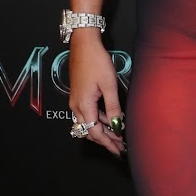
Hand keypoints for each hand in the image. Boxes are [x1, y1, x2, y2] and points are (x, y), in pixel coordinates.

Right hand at [68, 30, 125, 156]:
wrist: (83, 44)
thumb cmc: (96, 61)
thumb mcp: (109, 85)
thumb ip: (113, 108)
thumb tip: (117, 126)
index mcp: (83, 105)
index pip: (95, 132)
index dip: (108, 143)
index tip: (119, 151)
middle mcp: (76, 106)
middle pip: (90, 131)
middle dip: (105, 140)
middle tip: (120, 147)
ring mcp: (76, 101)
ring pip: (88, 123)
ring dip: (102, 131)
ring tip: (118, 136)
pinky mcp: (78, 96)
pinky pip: (88, 114)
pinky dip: (99, 120)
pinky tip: (111, 121)